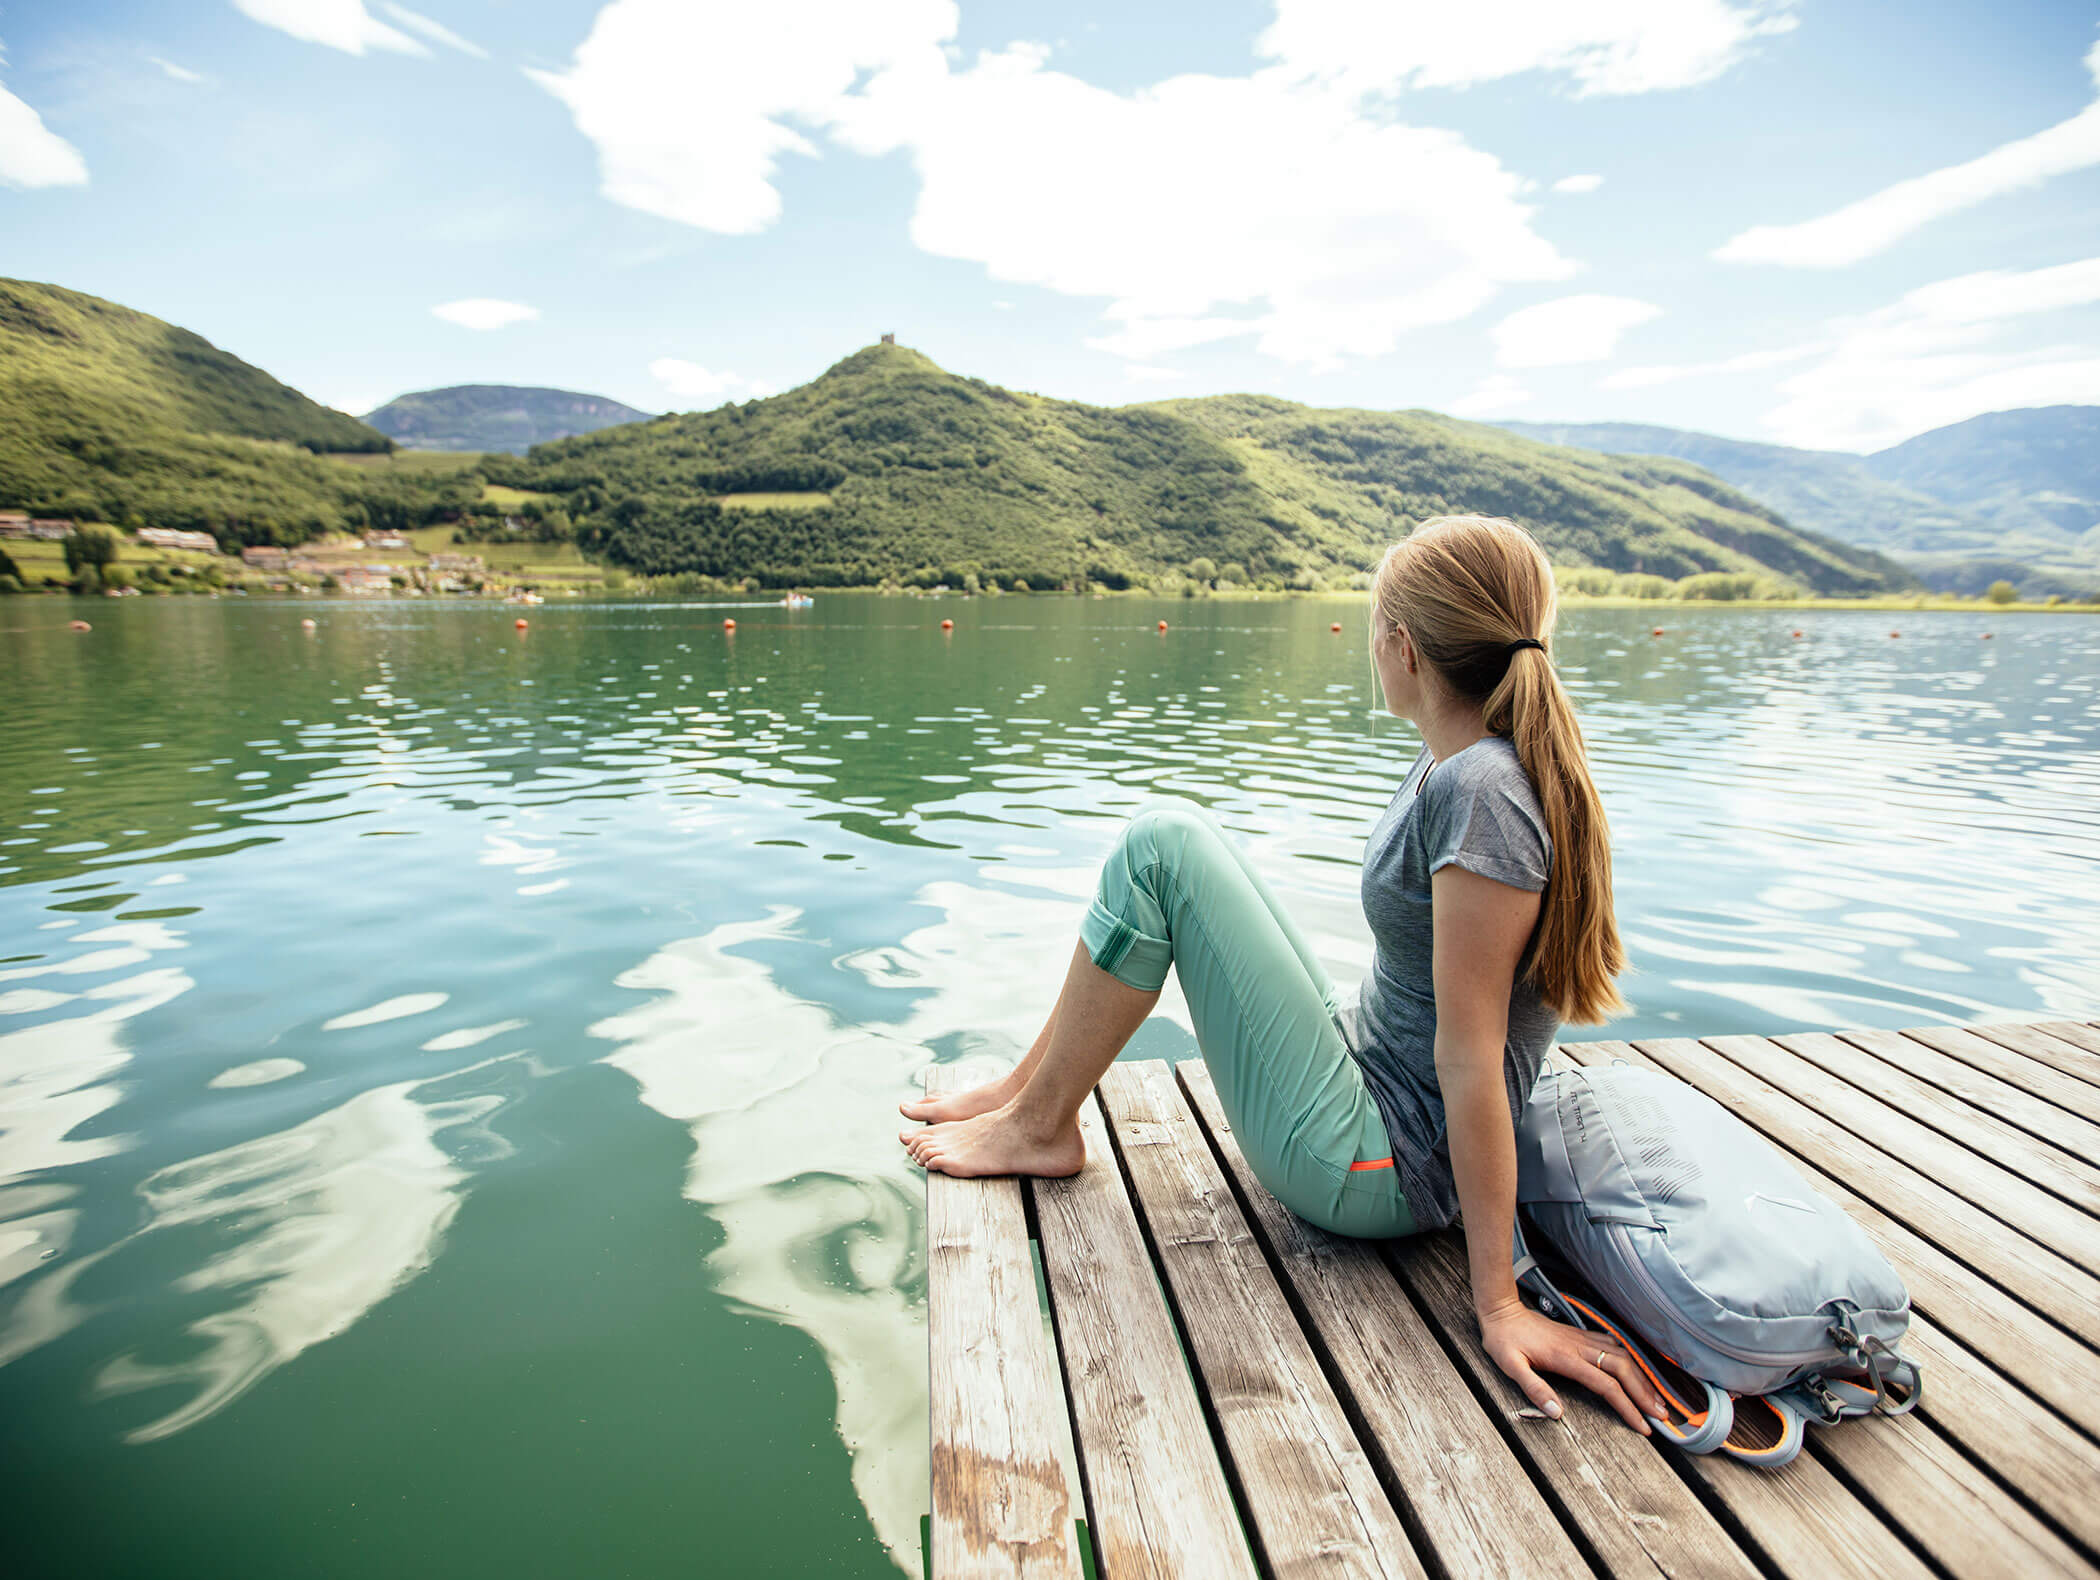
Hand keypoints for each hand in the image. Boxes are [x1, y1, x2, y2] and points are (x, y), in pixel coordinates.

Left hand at [1478, 1300, 1665, 1434]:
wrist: (1501, 1311)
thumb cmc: (1503, 1340)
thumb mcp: (1510, 1366)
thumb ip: (1534, 1388)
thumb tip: (1557, 1413)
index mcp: (1566, 1358)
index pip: (1606, 1386)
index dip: (1628, 1407)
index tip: (1643, 1426)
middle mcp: (1580, 1347)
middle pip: (1623, 1369)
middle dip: (1645, 1393)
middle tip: (1662, 1415)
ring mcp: (1582, 1338)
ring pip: (1623, 1355)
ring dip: (1642, 1376)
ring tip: (1657, 1398)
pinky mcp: (1580, 1334)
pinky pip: (1613, 1344)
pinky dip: (1631, 1358)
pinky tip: (1638, 1368)